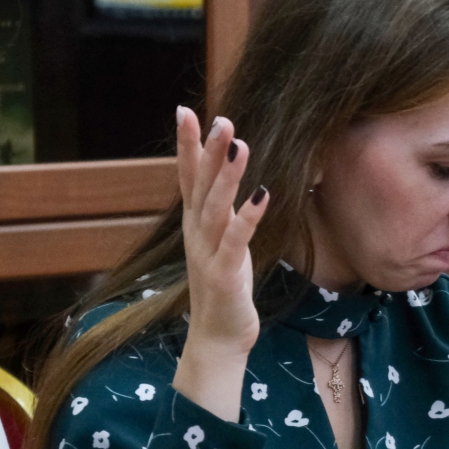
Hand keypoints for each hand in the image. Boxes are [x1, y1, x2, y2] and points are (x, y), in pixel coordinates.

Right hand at [171, 107, 265, 421]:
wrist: (217, 338)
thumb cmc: (222, 286)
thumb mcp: (220, 241)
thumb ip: (221, 209)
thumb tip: (228, 176)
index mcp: (194, 224)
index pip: (188, 176)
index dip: (187, 145)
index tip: (186, 111)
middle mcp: (196, 234)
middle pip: (200, 185)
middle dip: (207, 150)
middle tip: (218, 118)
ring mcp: (207, 254)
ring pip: (215, 207)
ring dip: (227, 175)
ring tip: (238, 144)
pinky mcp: (224, 274)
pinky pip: (236, 241)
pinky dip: (248, 217)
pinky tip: (262, 193)